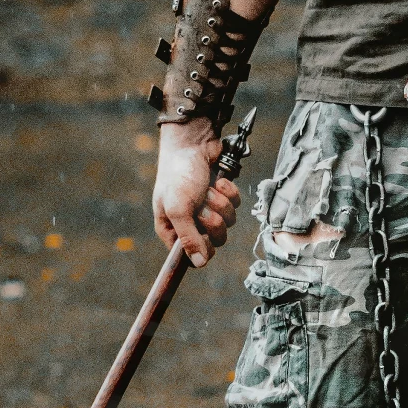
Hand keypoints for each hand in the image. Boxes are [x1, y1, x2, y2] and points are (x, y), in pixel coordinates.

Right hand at [153, 120, 241, 266]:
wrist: (193, 143)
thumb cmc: (179, 175)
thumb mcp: (179, 209)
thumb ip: (189, 238)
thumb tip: (199, 264)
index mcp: (172, 229)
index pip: (191, 255)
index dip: (201, 247)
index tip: (203, 234)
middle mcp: (190, 221)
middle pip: (215, 239)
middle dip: (213, 219)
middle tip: (202, 204)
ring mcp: (207, 208)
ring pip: (228, 222)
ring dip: (220, 203)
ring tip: (207, 189)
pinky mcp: (221, 195)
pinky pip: (236, 205)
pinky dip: (228, 192)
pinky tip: (217, 180)